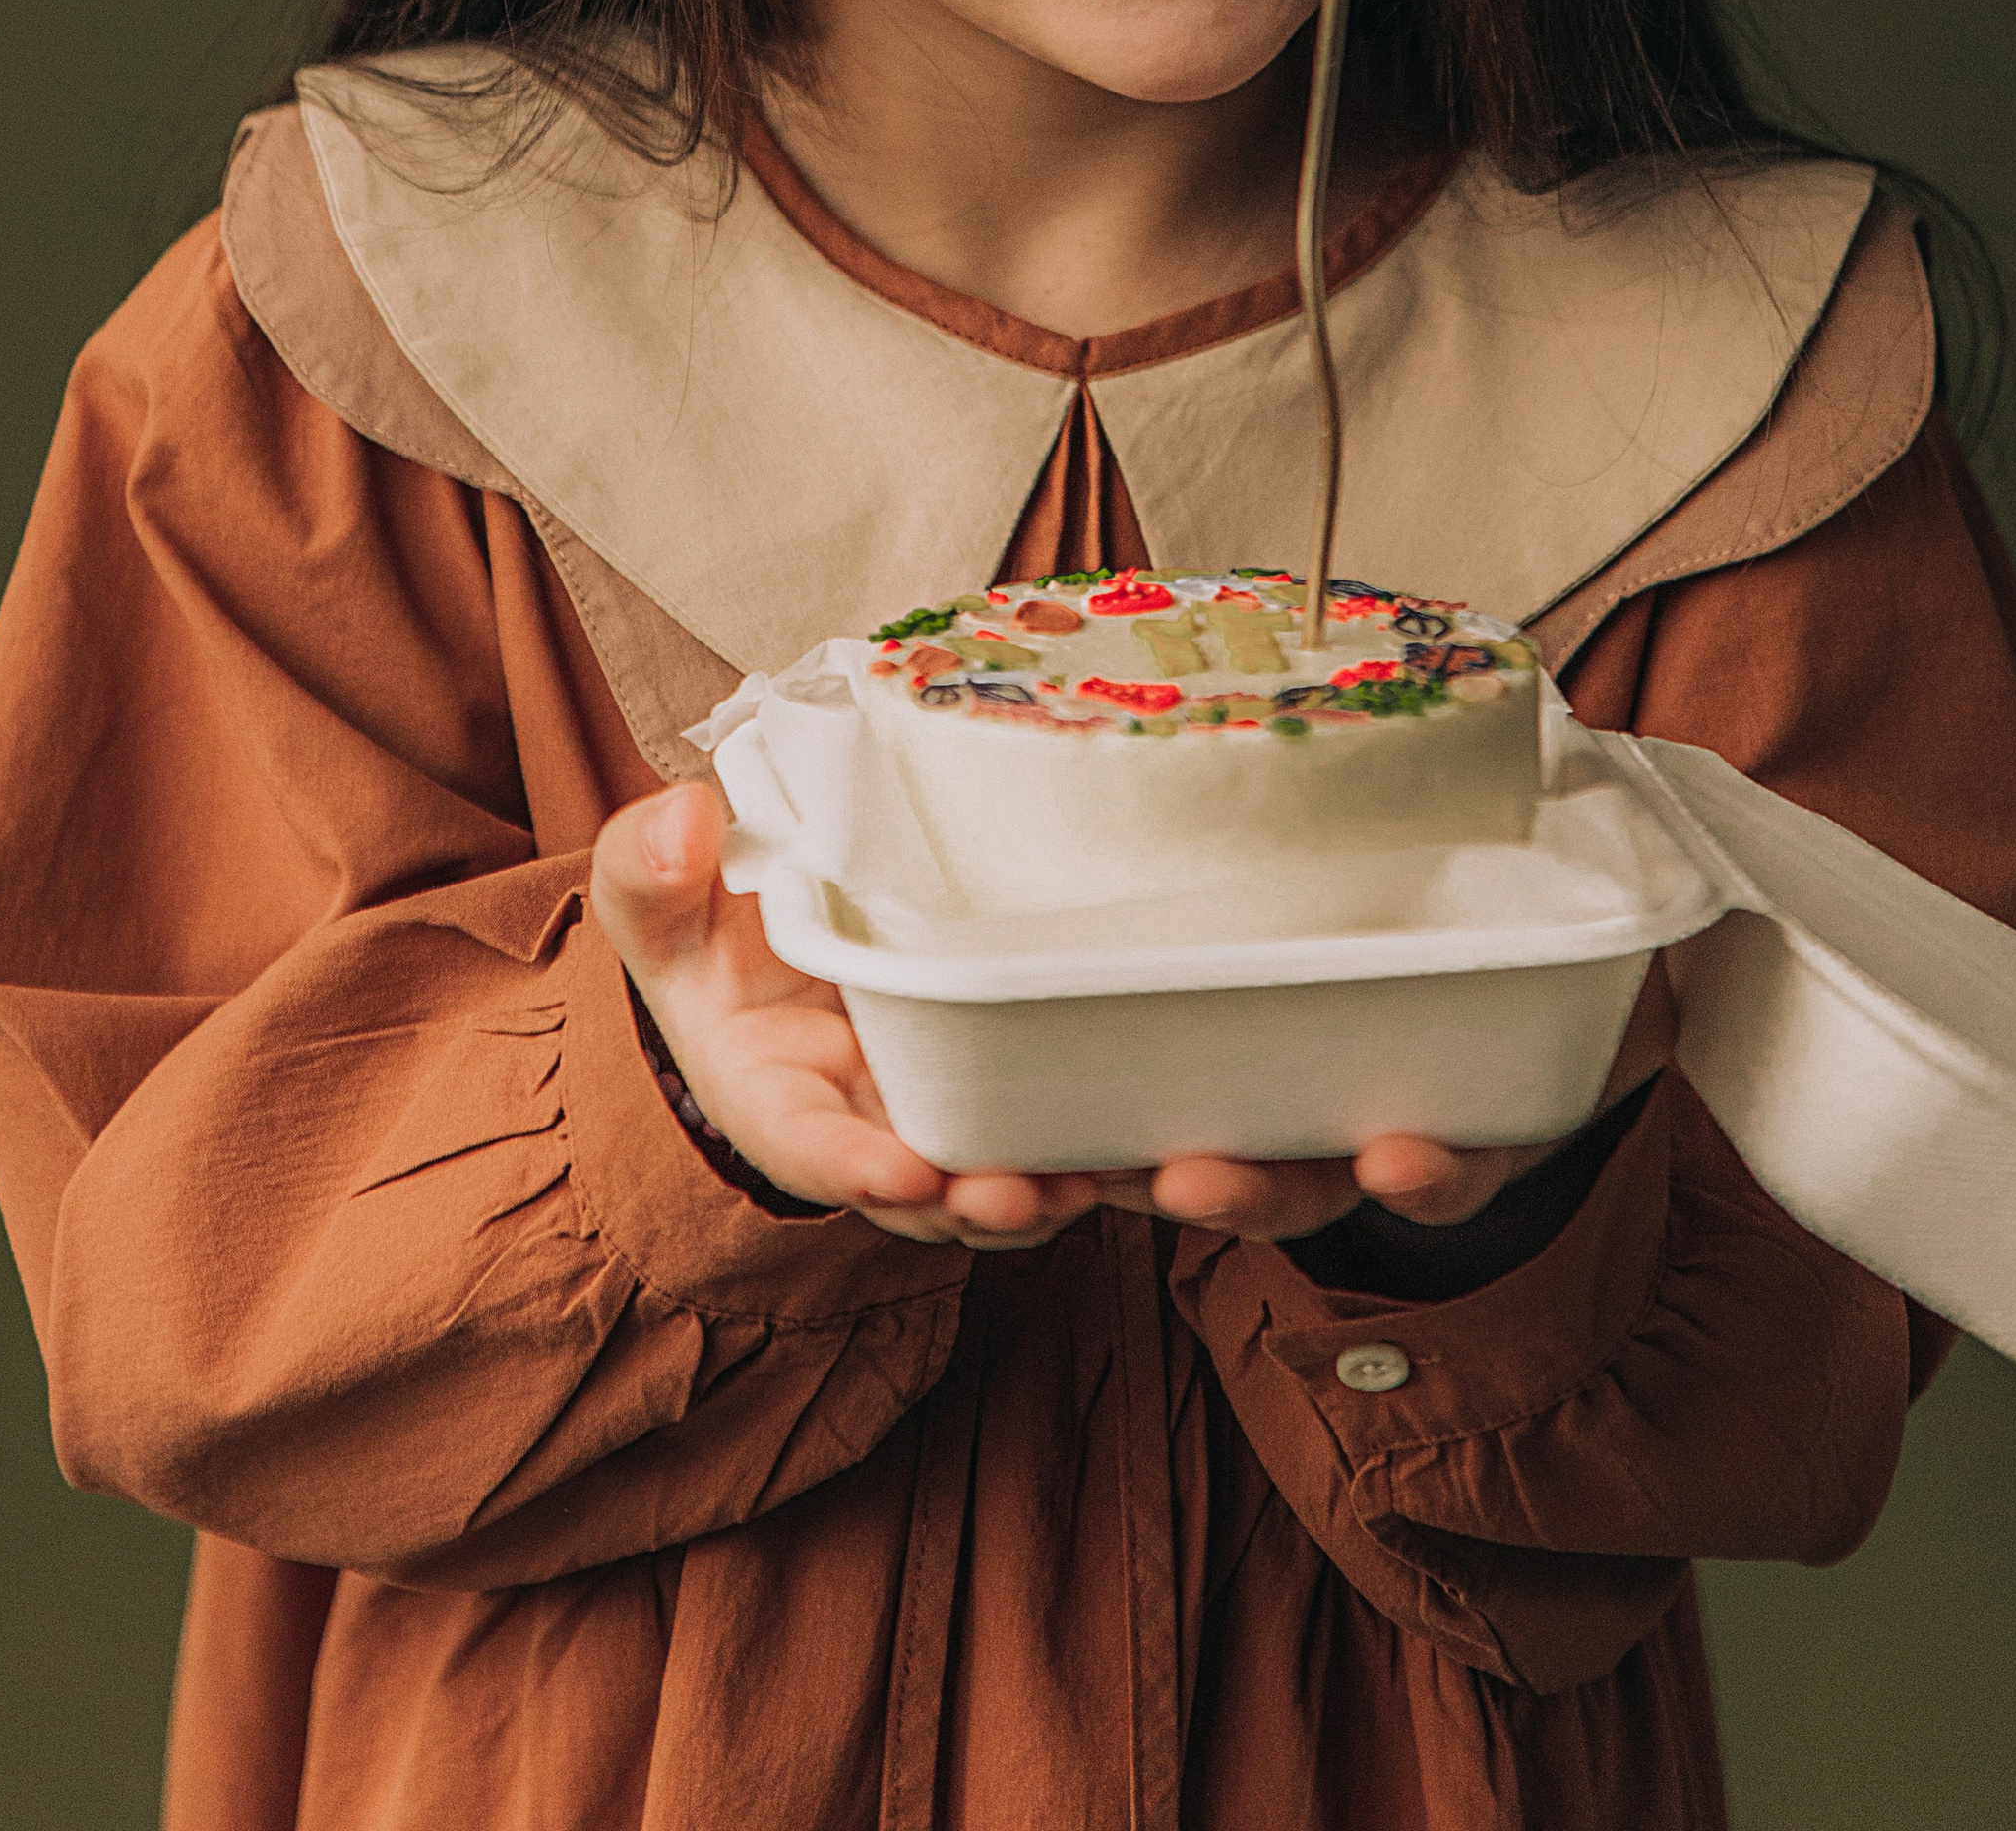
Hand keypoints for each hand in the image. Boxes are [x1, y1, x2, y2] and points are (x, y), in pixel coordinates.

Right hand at [589, 781, 1111, 1248]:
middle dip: (967, 1204)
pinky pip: (1035, 1119)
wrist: (766, 918)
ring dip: (1039, 1188)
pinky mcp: (986, 1075)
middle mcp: (857, 1124)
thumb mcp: (658, 893)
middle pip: (915, 1187)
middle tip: (1024, 1197)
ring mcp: (926, 1106)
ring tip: (1091, 1180)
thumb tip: (683, 820)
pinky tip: (1136, 1134)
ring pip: (986, 1170)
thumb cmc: (704, 916)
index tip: (899, 1174)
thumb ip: (650, 867)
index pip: (808, 1145)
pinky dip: (1081, 1137)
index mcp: (770, 1094)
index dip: (852, 1167)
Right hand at [591, 787, 1681, 1256]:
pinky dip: (1274, 1141)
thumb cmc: (745, 969)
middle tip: (1063, 1188)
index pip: (839, 1153)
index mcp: (823, 1108)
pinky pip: (1200, 1128)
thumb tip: (672, 816)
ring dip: (1174, 1183)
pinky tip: (1356, 1125)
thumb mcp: (677, 928)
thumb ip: (659, 881)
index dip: (878, 1173)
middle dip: (1036, 1198)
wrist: (803, 1005)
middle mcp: (937, 1144)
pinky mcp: (1119, 1096)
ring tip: (1227, 1166)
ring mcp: (1036, 1129)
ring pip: (1113, 1178)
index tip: (915, 1175)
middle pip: (993, 1197)